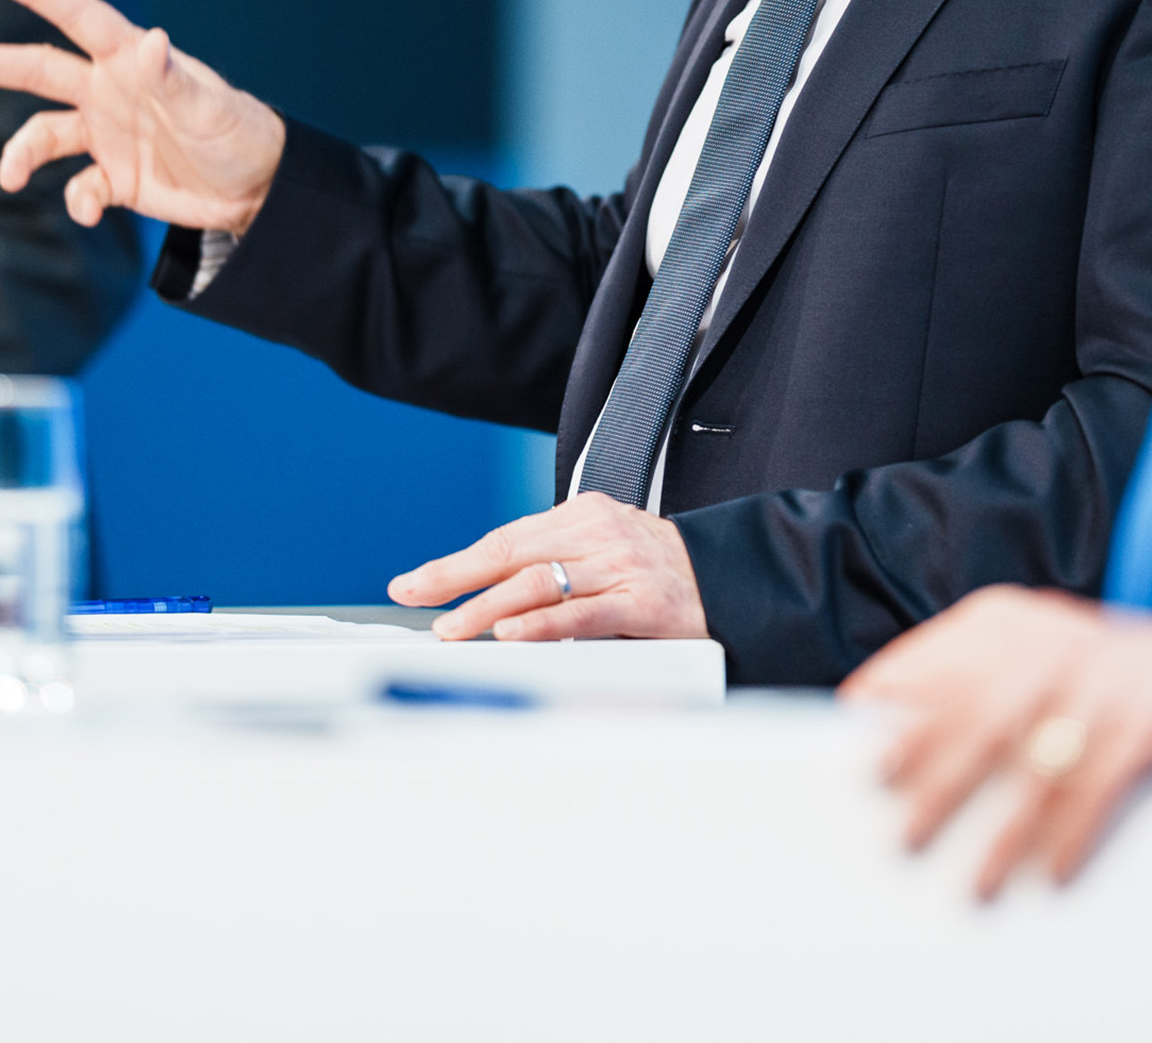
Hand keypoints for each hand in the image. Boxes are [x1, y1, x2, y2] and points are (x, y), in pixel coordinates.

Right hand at [0, 0, 286, 233]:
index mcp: (131, 61)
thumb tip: (149, 42)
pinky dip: (76, 201)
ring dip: (20, 153)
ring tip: (9, 176)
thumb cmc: (240, 134)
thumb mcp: (209, 108)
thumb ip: (174, 79)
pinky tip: (90, 214)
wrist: (258, 190)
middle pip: (41, 70)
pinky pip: (77, 186)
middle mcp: (111, 91)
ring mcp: (109, 133)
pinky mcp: (114, 177)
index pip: (81, 17)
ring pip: (44, 134)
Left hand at [387, 492, 709, 641]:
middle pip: (511, 553)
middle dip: (455, 577)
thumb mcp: (606, 558)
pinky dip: (541, 625)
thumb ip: (557, 572)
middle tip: (413, 595)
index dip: (456, 562)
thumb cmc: (666, 576)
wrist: (737, 580)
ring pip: (538, 582)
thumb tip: (489, 603)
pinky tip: (509, 634)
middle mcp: (598, 533)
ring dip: (486, 606)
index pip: (506, 539)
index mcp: (583, 517)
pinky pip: (581, 613)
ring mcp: (621, 566)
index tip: (414, 582)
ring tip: (450, 628)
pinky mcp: (644, 603)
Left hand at [839, 585, 1151, 896]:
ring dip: (1002, 833)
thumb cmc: (1100, 683)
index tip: (848, 753)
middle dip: (935, 781)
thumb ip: (971, 686)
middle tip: (898, 836)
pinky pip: (1102, 785)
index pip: (930, 661)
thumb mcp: (1034, 663)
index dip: (889, 705)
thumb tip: (882, 737)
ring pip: (1038, 763)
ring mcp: (1106, 674)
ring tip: (971, 886)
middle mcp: (1050, 639)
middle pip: (978, 715)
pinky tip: (1051, 875)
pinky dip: (1073, 834)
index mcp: (1004, 622)